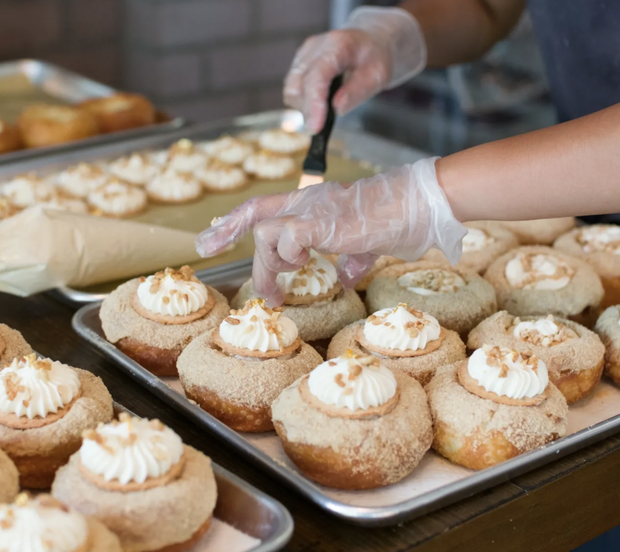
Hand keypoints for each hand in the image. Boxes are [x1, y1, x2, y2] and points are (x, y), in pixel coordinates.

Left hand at [196, 157, 466, 304]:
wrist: (415, 204)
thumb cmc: (397, 220)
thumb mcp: (367, 245)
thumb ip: (351, 259)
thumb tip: (346, 277)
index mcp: (315, 204)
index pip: (266, 207)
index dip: (238, 220)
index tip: (216, 233)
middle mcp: (308, 202)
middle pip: (255, 214)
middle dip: (226, 231)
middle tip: (204, 247)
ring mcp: (313, 211)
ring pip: (265, 232)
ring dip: (268, 262)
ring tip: (283, 281)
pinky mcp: (322, 223)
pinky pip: (287, 238)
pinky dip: (288, 256)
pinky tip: (303, 264)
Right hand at [284, 6, 426, 132]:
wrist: (371, 41)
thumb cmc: (376, 57)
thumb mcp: (379, 75)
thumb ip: (358, 92)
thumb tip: (336, 108)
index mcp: (337, 45)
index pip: (317, 75)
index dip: (314, 103)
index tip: (316, 127)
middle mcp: (314, 47)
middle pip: (297, 84)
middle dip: (308, 110)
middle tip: (324, 124)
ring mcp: (304, 55)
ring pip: (291, 89)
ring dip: (304, 108)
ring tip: (324, 112)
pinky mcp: (299, 64)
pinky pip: (293, 89)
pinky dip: (303, 103)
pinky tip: (319, 105)